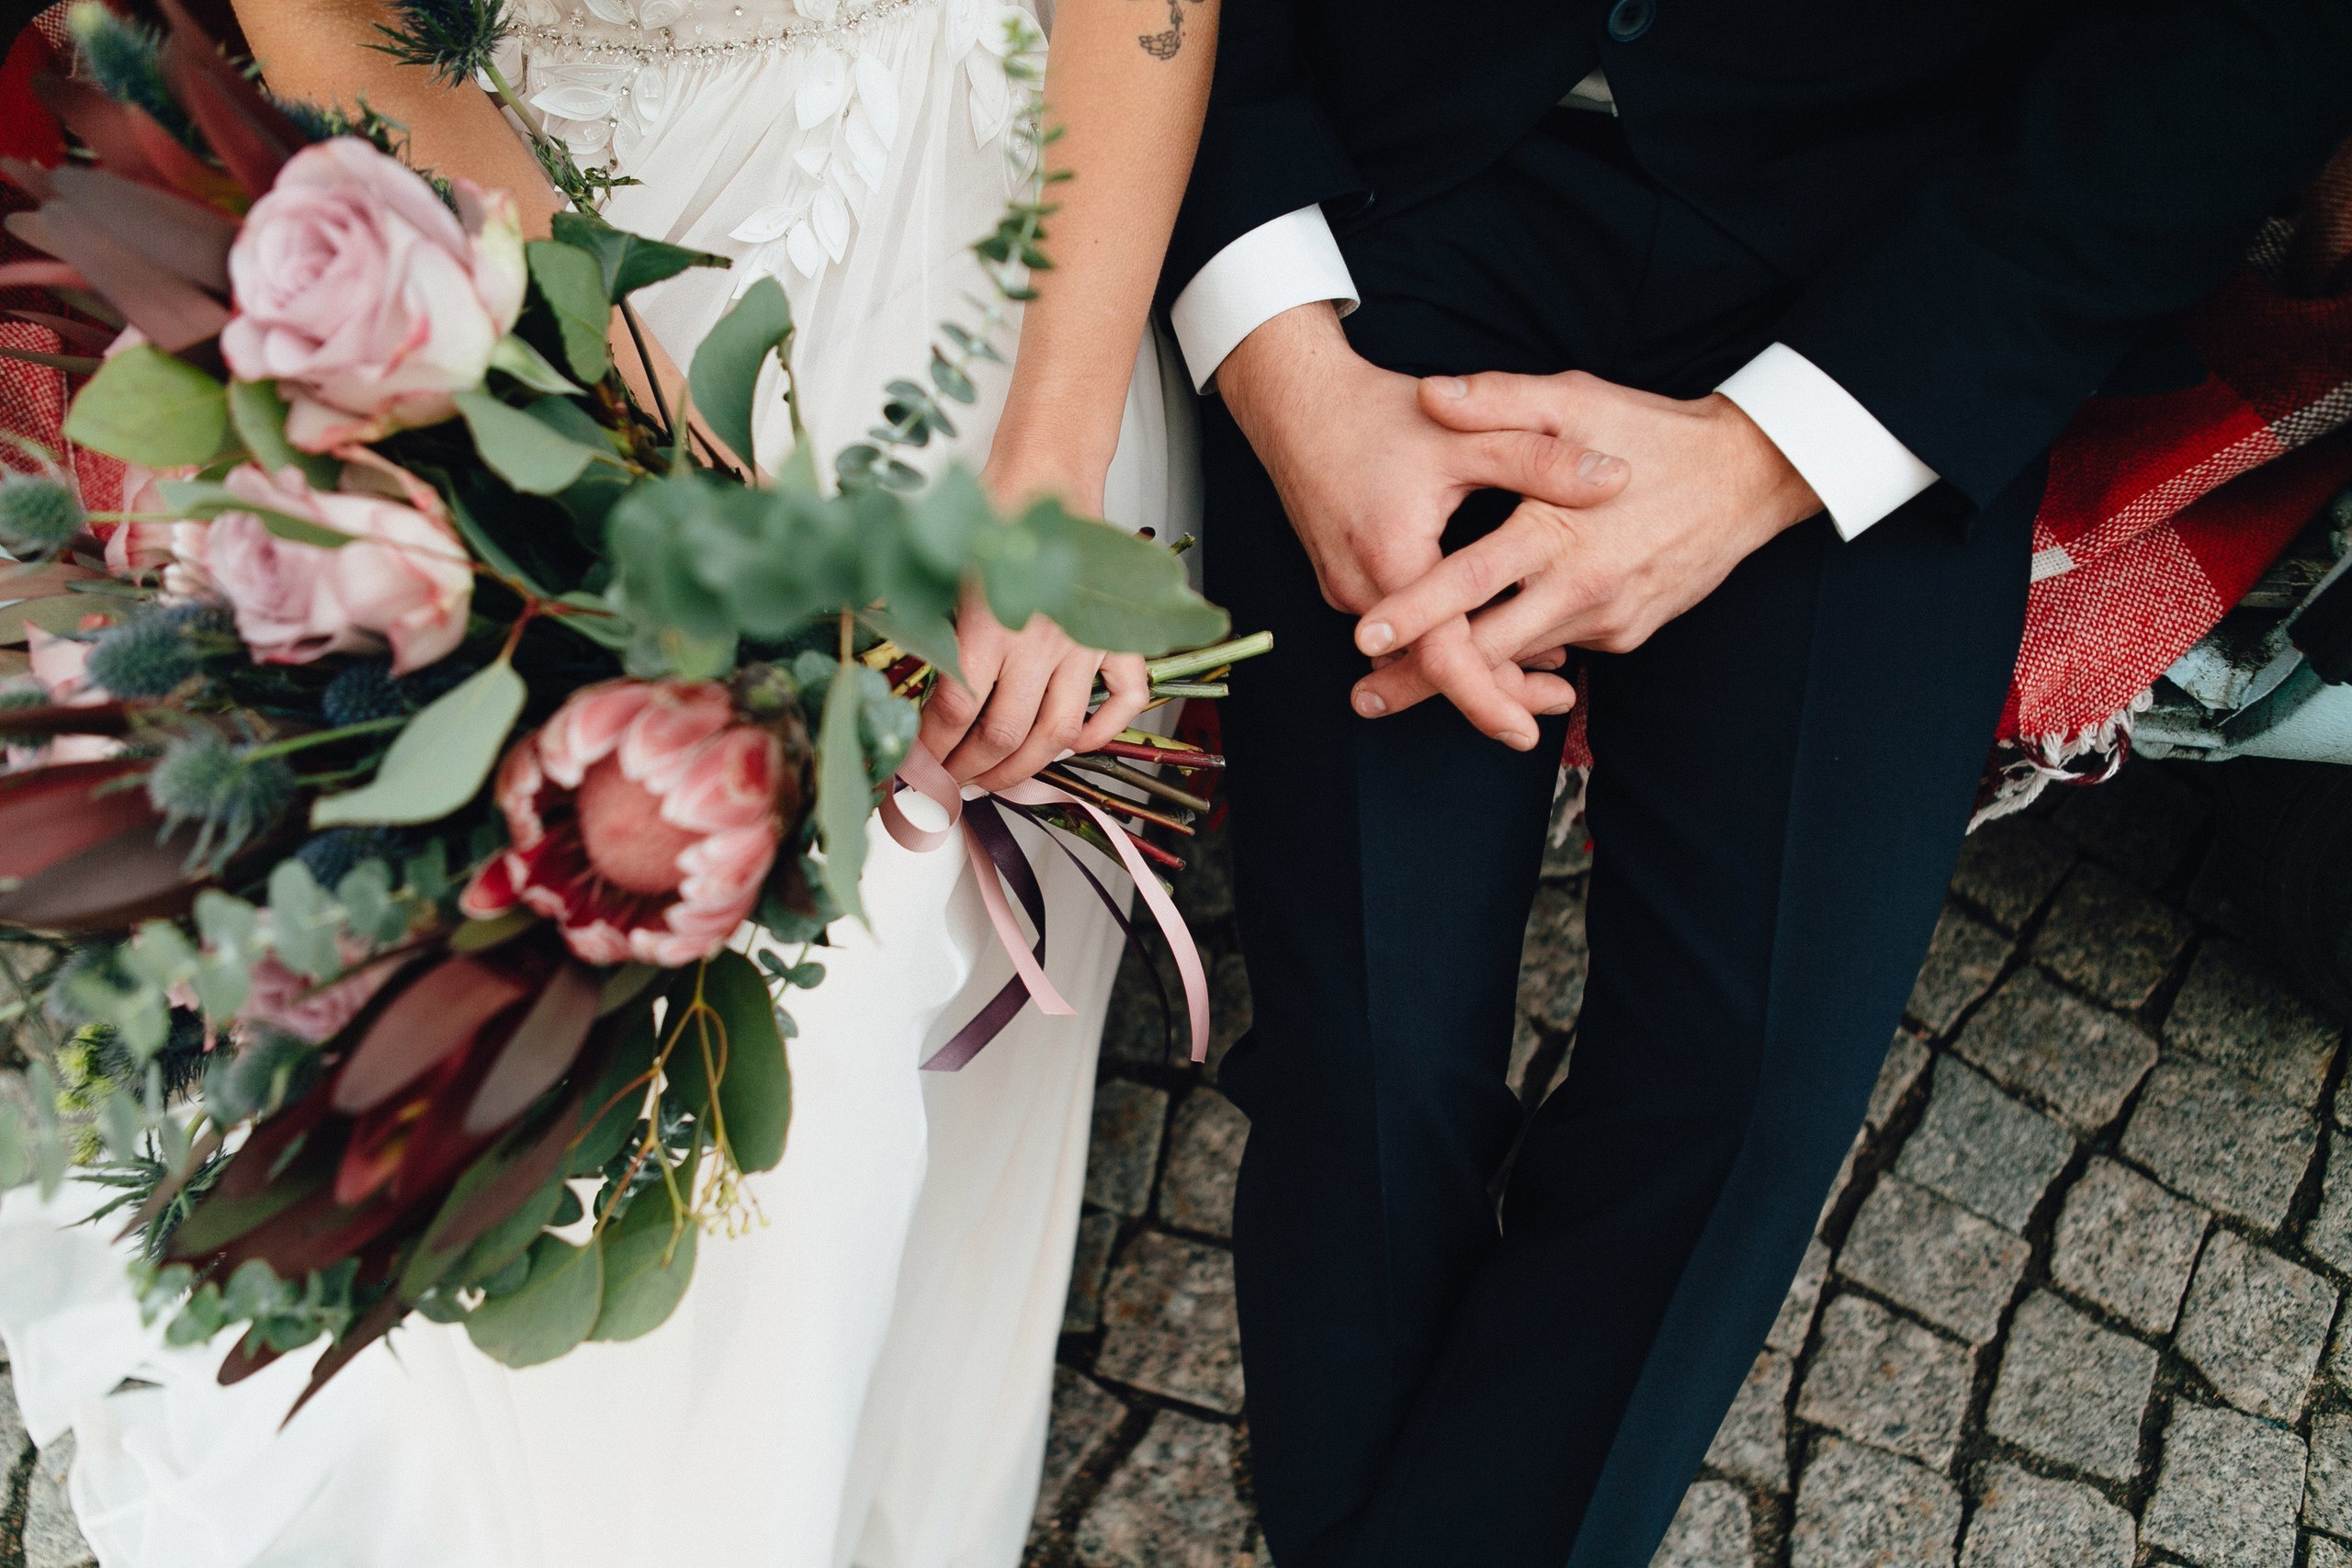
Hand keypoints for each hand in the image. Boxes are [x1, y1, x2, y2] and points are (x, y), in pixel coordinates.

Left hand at [917, 453, 1149, 791]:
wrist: (1047, 476)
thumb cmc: (990, 514)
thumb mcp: (935, 567)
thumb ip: (913, 622)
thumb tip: (873, 665)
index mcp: (988, 625)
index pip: (954, 713)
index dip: (928, 751)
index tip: (911, 767)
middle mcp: (1039, 643)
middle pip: (1001, 737)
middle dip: (966, 772)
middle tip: (945, 784)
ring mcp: (1085, 645)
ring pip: (1056, 735)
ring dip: (1021, 769)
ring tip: (994, 779)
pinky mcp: (1117, 639)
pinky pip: (1123, 701)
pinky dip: (1102, 733)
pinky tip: (1074, 745)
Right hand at [1215, 304, 1631, 748]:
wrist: (1295, 400)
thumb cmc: (1376, 413)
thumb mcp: (1463, 433)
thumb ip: (1540, 459)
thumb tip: (1616, 479)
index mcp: (1393, 558)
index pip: (1440, 656)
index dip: (1485, 698)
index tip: (1525, 730)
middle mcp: (1362, 589)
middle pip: (1432, 667)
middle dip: (1494, 692)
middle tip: (1557, 703)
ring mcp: (1347, 589)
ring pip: (1415, 651)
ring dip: (1472, 663)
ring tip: (1544, 672)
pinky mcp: (1345, 580)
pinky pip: (1400, 629)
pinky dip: (1445, 636)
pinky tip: (1493, 626)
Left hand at [1348, 372, 1821, 722]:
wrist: (1747, 478)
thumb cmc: (1653, 432)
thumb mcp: (1574, 400)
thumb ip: (1497, 399)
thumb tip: (1430, 393)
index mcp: (1556, 532)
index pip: (1469, 582)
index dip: (1415, 613)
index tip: (1364, 637)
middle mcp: (1579, 588)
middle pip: (1486, 653)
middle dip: (1422, 680)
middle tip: (1364, 697)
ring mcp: (1606, 620)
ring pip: (1521, 661)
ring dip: (1467, 676)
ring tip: (1404, 685)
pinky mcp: (1626, 635)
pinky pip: (1561, 649)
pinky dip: (1522, 656)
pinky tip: (1487, 654)